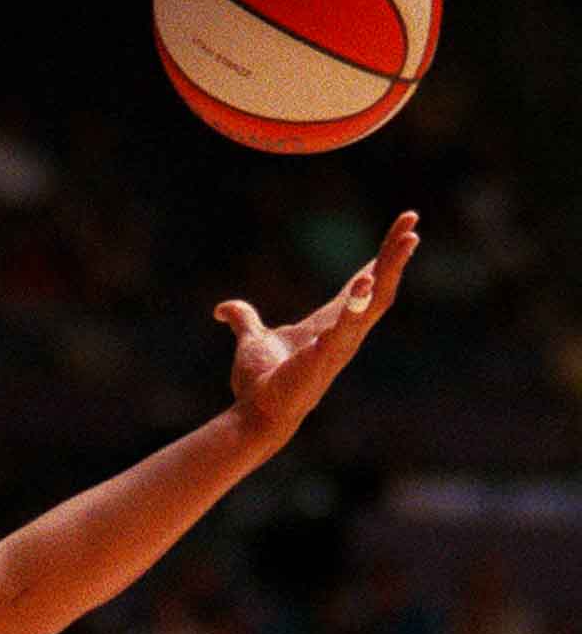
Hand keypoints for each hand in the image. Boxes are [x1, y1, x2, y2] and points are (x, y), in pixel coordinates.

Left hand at [214, 210, 419, 443]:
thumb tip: (222, 309)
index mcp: (331, 324)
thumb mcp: (252, 340)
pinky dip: (356, 303)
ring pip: (377, 299)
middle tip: (411, 220)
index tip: (401, 232)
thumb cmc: (261, 383)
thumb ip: (243, 320)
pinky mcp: (326, 356)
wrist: (256, 413)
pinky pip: (347, 326)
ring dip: (392, 267)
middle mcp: (345, 332)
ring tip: (408, 237)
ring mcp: (340, 344)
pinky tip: (366, 278)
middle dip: (396, 253)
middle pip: (380, 285)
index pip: (364, 284)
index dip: (381, 259)